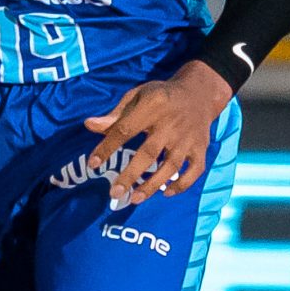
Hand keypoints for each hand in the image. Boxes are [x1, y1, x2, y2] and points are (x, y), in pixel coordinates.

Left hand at [85, 59, 231, 207]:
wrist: (199, 92)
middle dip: (130, 175)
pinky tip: (166, 193)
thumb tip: (89, 125)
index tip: (92, 164)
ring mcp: (188, 138)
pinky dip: (182, 184)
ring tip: (135, 199)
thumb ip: (115, 115)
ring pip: (171, 166)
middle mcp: (171, 123)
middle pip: (149, 153)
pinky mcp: (201, 147)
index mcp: (152, 106)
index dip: (107, 148)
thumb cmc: (160, 96)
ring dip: (153, 185)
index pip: (125, 130)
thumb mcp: (137, 96)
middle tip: (114, 193)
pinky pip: (194, 170)